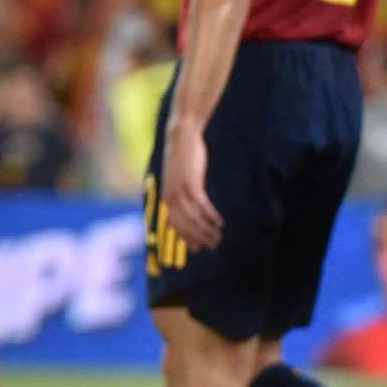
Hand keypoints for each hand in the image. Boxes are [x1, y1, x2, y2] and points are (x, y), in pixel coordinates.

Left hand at [161, 121, 222, 251]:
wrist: (181, 137)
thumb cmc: (182, 158)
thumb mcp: (178, 178)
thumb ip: (180, 192)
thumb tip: (188, 206)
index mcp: (167, 196)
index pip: (175, 225)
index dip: (187, 239)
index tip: (198, 249)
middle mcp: (170, 196)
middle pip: (185, 225)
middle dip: (199, 238)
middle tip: (213, 246)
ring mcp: (180, 190)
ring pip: (194, 218)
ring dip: (207, 230)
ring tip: (219, 237)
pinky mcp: (190, 183)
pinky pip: (202, 205)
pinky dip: (211, 216)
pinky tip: (220, 222)